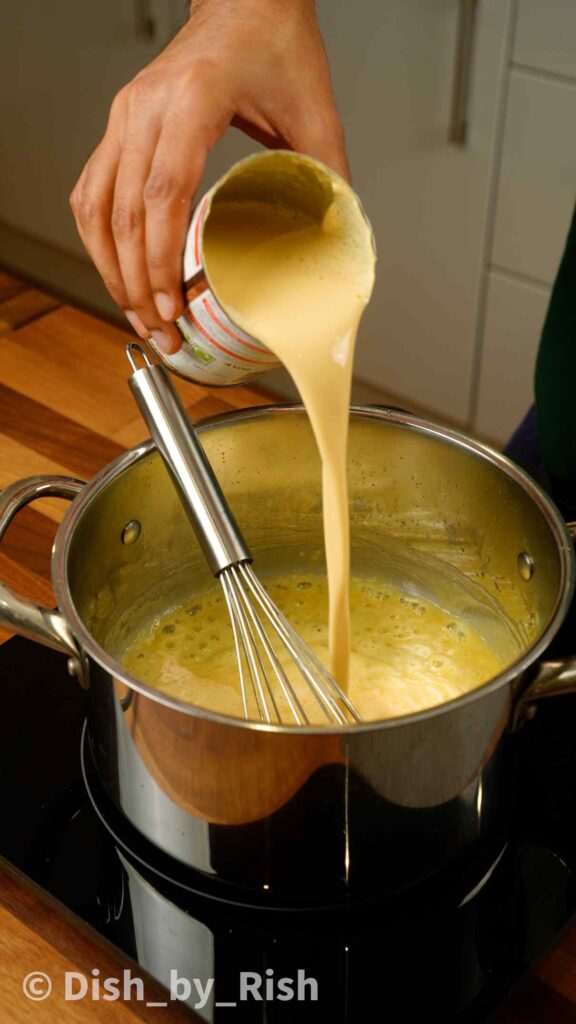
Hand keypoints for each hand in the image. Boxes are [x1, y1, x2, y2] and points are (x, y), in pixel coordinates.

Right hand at [70, 0, 347, 353]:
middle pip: (121, 212)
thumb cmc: (276, 42)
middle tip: (159, 331)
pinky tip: (118, 272)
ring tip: (138, 315)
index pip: (161, 194)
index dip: (160, 259)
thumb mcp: (316, 110)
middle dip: (136, 284)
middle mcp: (145, 107)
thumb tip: (340, 242)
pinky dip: (100, 239)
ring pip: (95, 206)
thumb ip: (330, 176)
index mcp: (193, 100)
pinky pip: (91, 190)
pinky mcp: (119, 124)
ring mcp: (124, 115)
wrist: (245, 0)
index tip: (171, 306)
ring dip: (112, 269)